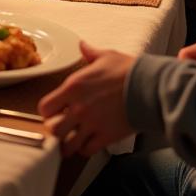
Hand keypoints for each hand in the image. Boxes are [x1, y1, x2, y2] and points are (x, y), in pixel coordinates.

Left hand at [38, 41, 134, 156]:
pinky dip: (85, 149)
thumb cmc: (128, 71)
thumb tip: (83, 45)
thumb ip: (90, 53)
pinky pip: (88, 150)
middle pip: (53, 130)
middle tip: (62, 128)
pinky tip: (88, 143)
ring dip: (69, 144)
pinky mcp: (106, 136)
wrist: (151, 87)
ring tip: (72, 140)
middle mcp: (78, 108)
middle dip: (55, 130)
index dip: (47, 111)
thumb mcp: (106, 56)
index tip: (53, 111)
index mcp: (73, 87)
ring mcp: (92, 124)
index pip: (45, 107)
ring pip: (69, 145)